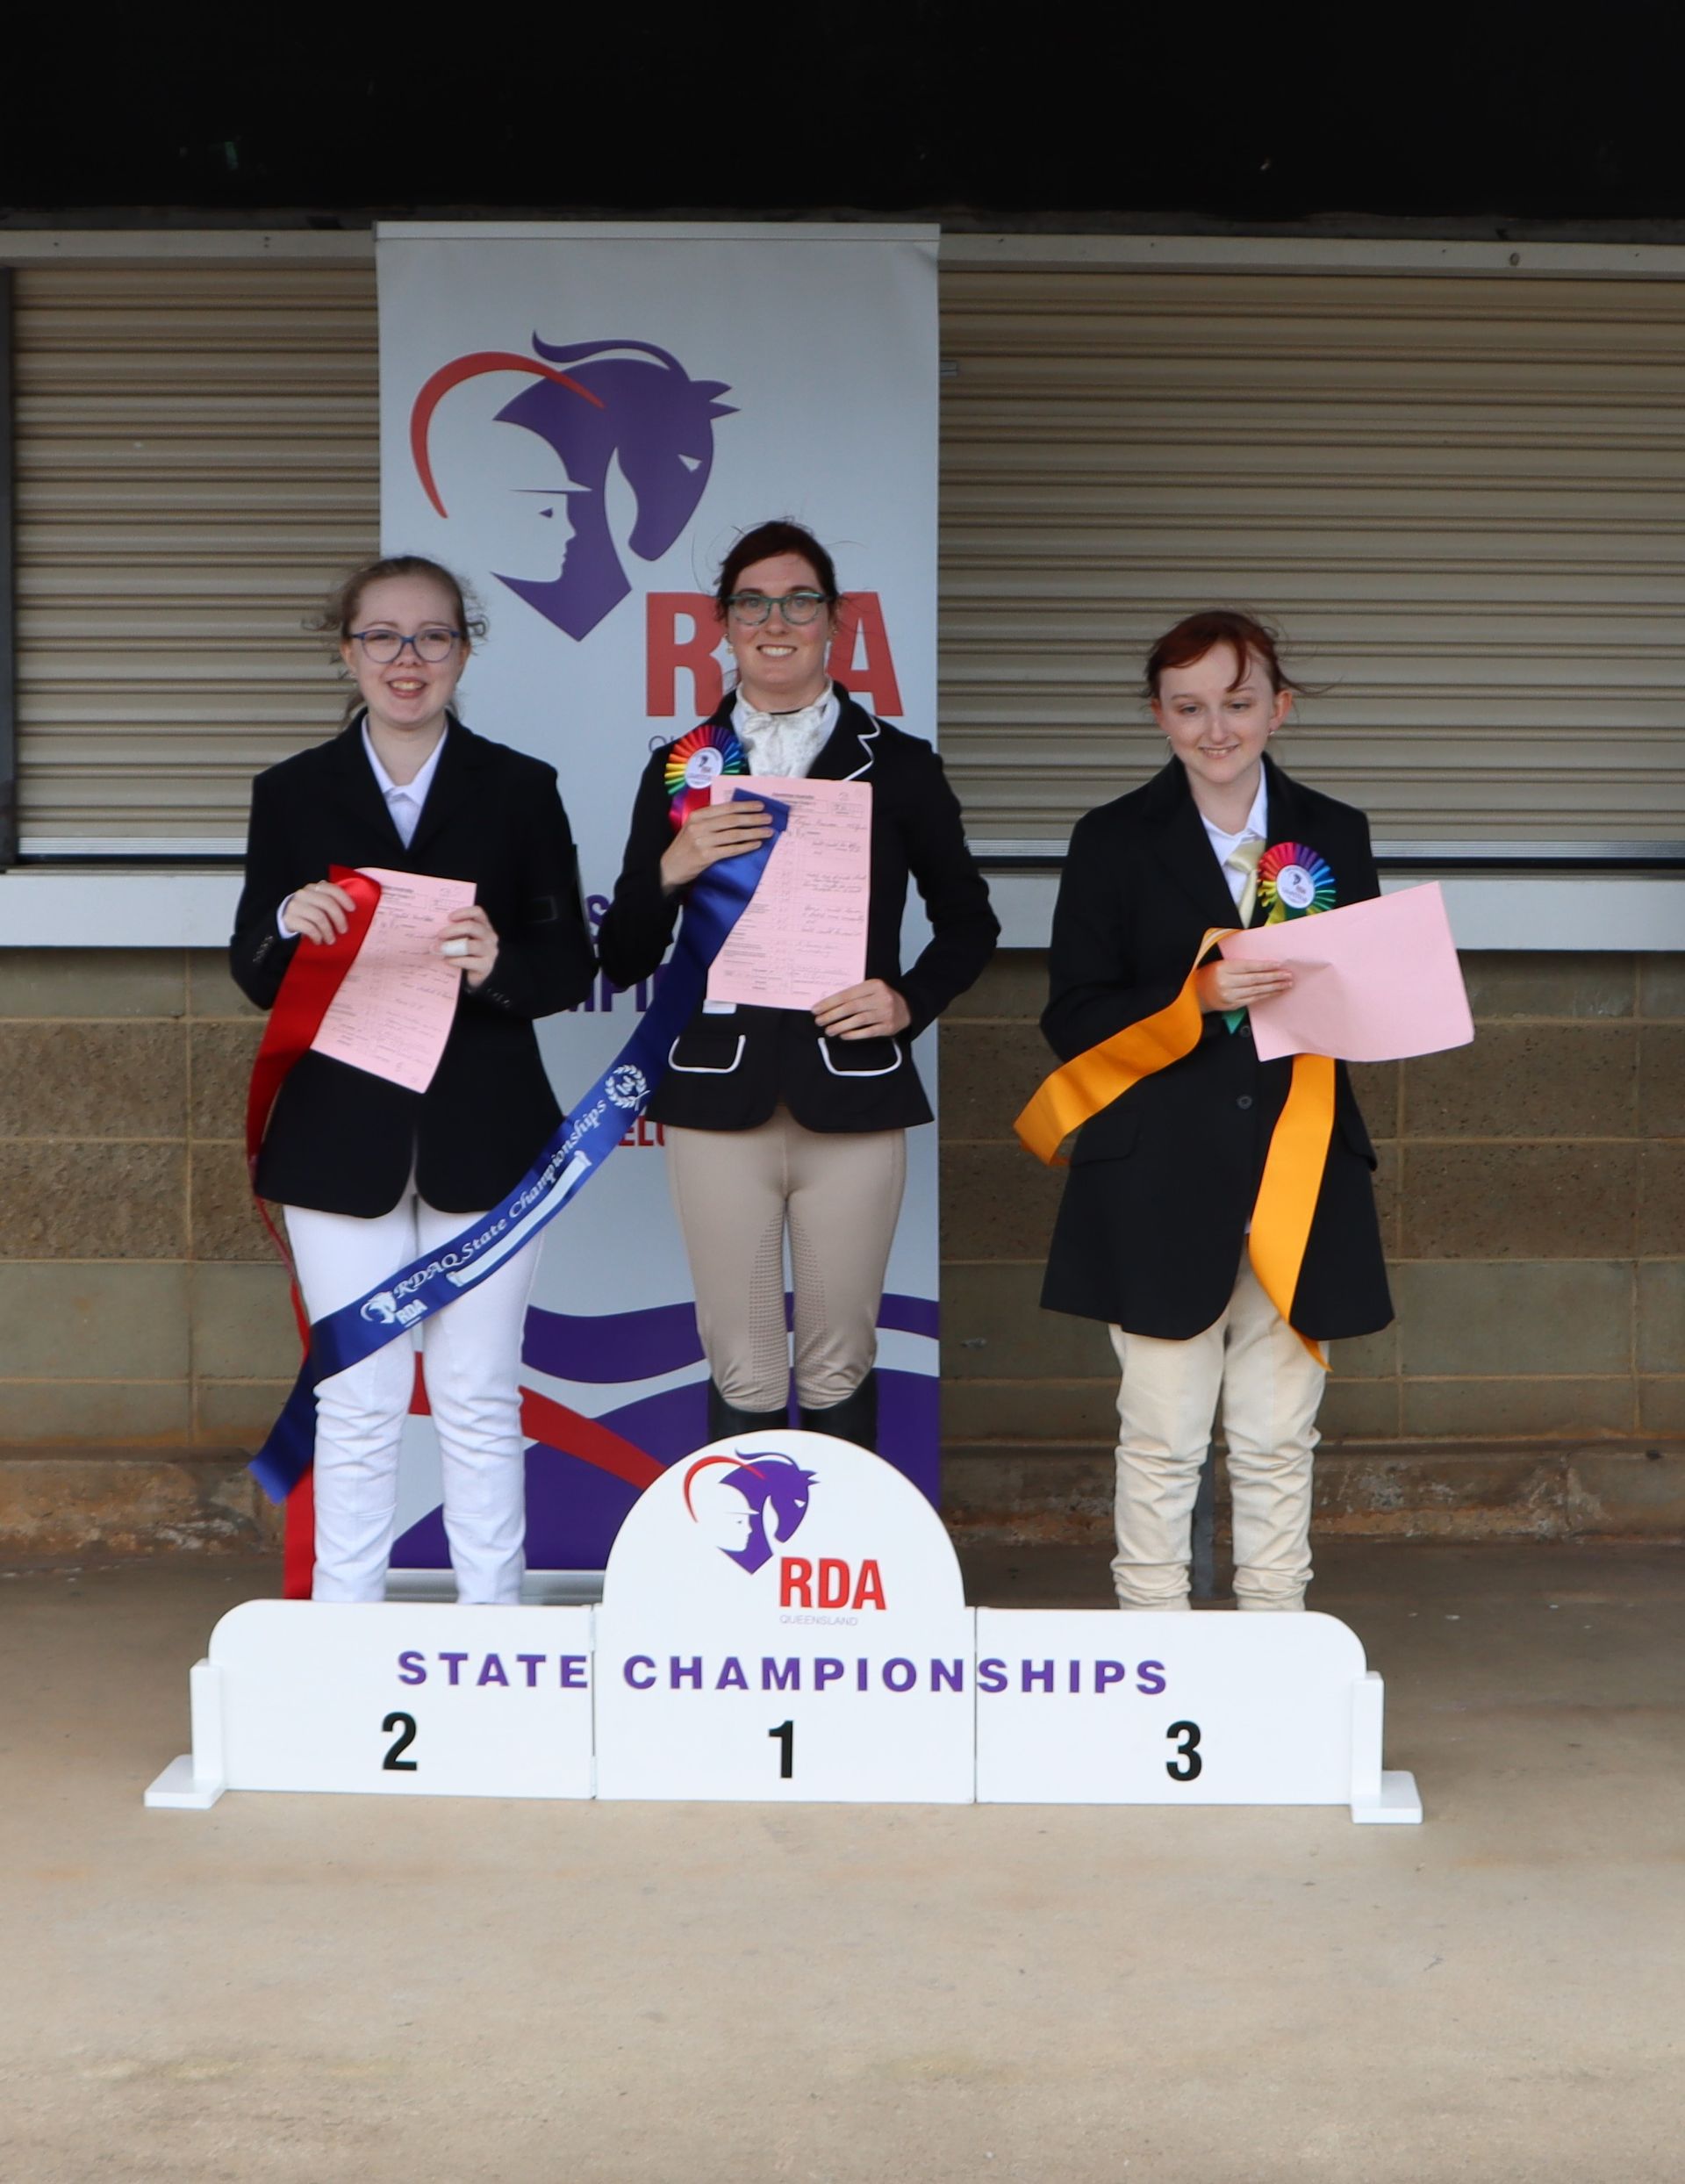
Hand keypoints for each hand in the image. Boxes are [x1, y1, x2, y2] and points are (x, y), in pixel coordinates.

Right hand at [283, 879, 358, 946]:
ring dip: (328, 931)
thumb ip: (329, 900)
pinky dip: (317, 936)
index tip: (352, 909)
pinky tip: (318, 941)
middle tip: (343, 931)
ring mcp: (294, 905)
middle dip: (339, 918)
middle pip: (327, 903)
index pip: (331, 889)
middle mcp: (303, 894)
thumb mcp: (317, 904)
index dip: (344, 898)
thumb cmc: (306, 913)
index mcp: (313, 888)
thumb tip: (350, 905)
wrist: (282, 920)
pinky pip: (309, 928)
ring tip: (331, 940)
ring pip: (319, 917)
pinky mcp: (288, 918)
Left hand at [441, 904, 499, 989]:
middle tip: (439, 934)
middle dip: (453, 930)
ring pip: (471, 945)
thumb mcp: (459, 938)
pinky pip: (470, 961)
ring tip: (439, 949)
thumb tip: (433, 928)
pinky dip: (456, 960)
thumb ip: (452, 932)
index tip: (449, 917)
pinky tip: (447, 960)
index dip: (464, 912)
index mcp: (483, 925)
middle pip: (473, 927)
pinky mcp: (486, 965)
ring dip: (452, 946)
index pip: (478, 912)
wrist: (471, 975)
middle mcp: (489, 936)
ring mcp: (489, 951)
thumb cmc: (463, 953)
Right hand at [659, 799, 774, 893]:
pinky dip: (745, 846)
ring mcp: (702, 842)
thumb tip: (738, 815)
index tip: (760, 805)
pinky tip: (756, 844)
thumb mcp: (693, 828)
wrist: (669, 868)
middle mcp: (699, 826)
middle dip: (754, 818)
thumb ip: (711, 821)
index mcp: (697, 816)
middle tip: (769, 818)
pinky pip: (731, 850)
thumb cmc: (685, 847)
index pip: (726, 808)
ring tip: (768, 831)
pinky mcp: (706, 857)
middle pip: (733, 820)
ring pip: (734, 835)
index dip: (745, 806)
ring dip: (754, 832)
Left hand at [813, 979, 912, 1041]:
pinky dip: (854, 1034)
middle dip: (831, 1015)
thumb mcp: (870, 990)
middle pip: (851, 1007)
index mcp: (874, 985)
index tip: (816, 1009)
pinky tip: (843, 1035)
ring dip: (840, 1026)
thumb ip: (853, 994)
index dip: (829, 1002)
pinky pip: (868, 1032)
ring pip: (858, 1020)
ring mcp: (886, 1013)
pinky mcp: (888, 1027)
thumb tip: (827, 1004)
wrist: (908, 1007)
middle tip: (819, 1021)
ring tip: (829, 1030)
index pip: (847, 994)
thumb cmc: (882, 998)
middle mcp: (881, 998)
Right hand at [1196, 958, 1293, 1013]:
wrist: (1196, 994)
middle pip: (1255, 979)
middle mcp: (1226, 982)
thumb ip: (1239, 965)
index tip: (1279, 965)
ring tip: (1286, 984)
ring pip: (1256, 991)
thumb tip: (1264, 966)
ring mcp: (1229, 996)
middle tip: (1288, 976)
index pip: (1249, 966)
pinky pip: (1252, 999)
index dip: (1265, 966)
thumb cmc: (1210, 975)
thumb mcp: (1221, 964)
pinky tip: (1274, 992)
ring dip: (1273, 988)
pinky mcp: (1232, 1005)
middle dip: (1274, 977)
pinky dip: (1265, 995)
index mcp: (1223, 968)